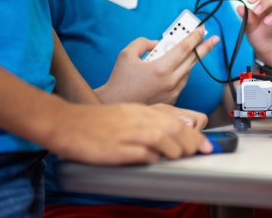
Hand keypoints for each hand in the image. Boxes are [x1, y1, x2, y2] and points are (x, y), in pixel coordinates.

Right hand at [48, 102, 212, 164]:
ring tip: (179, 158)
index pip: (175, 120)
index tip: (205, 144)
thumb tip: (174, 131)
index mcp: (140, 111)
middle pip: (174, 129)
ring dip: (176, 151)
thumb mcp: (128, 113)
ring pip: (162, 140)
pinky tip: (154, 161)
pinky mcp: (115, 149)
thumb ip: (150, 120)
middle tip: (198, 153)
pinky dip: (153, 159)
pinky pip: (142, 155)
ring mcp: (126, 133)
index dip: (194, 134)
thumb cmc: (96, 122)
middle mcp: (136, 119)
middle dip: (191, 143)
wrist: (66, 123)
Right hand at [96, 26, 219, 104]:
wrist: (115, 104)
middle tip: (213, 39)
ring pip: (188, 71)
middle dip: (204, 47)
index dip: (195, 37)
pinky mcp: (172, 100)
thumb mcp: (127, 54)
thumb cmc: (120, 80)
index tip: (202, 29)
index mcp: (160, 68)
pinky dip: (182, 72)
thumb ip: (143, 43)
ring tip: (193, 50)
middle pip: (193, 60)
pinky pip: (182, 82)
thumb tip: (156, 43)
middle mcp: (170, 81)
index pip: (184, 48)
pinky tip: (177, 66)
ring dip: (191, 60)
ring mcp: (173, 92)